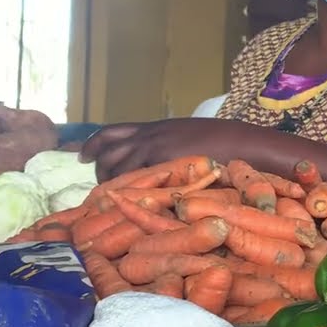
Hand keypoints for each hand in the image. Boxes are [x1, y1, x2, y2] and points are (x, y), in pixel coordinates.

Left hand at [81, 119, 253, 180]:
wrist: (243, 141)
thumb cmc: (225, 140)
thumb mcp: (189, 134)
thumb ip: (169, 143)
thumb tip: (159, 157)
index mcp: (155, 127)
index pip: (112, 132)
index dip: (93, 144)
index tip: (82, 156)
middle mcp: (150, 136)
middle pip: (109, 150)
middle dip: (99, 169)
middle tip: (100, 185)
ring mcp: (156, 149)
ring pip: (118, 165)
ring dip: (111, 182)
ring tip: (112, 197)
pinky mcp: (166, 164)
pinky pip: (136, 176)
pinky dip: (128, 188)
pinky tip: (128, 200)